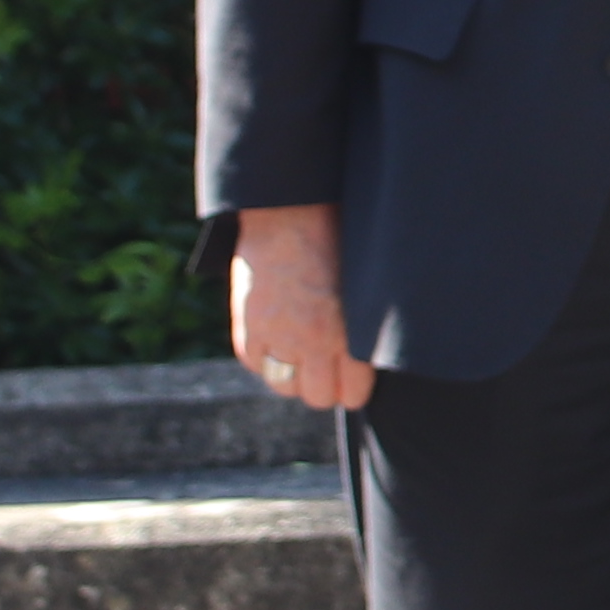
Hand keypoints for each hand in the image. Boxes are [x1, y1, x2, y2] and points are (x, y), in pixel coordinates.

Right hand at [228, 204, 373, 412]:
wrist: (288, 212)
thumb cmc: (336, 240)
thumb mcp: (361, 289)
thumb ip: (361, 328)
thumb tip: (361, 360)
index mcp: (349, 334)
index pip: (353, 393)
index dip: (352, 387)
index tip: (350, 378)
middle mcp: (313, 343)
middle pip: (318, 396)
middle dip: (324, 385)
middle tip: (325, 367)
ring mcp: (277, 337)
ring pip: (285, 386)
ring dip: (292, 374)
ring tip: (298, 352)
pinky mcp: (248, 328)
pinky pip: (256, 364)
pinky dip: (263, 356)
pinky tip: (274, 337)